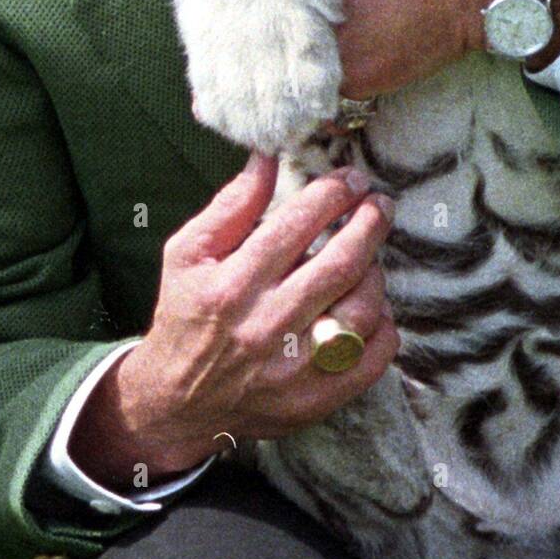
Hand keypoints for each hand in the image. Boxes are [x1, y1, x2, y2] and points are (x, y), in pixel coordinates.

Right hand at [67, 154, 398, 487]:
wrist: (176, 402)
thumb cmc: (186, 314)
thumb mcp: (188, 254)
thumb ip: (232, 204)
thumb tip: (268, 156)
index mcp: (230, 287)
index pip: (295, 226)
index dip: (332, 195)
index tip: (352, 178)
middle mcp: (264, 328)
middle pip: (339, 265)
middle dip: (369, 224)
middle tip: (380, 204)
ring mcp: (293, 371)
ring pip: (362, 310)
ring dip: (375, 274)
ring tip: (370, 257)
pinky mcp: (315, 401)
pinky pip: (373, 357)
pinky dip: (383, 326)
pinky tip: (370, 308)